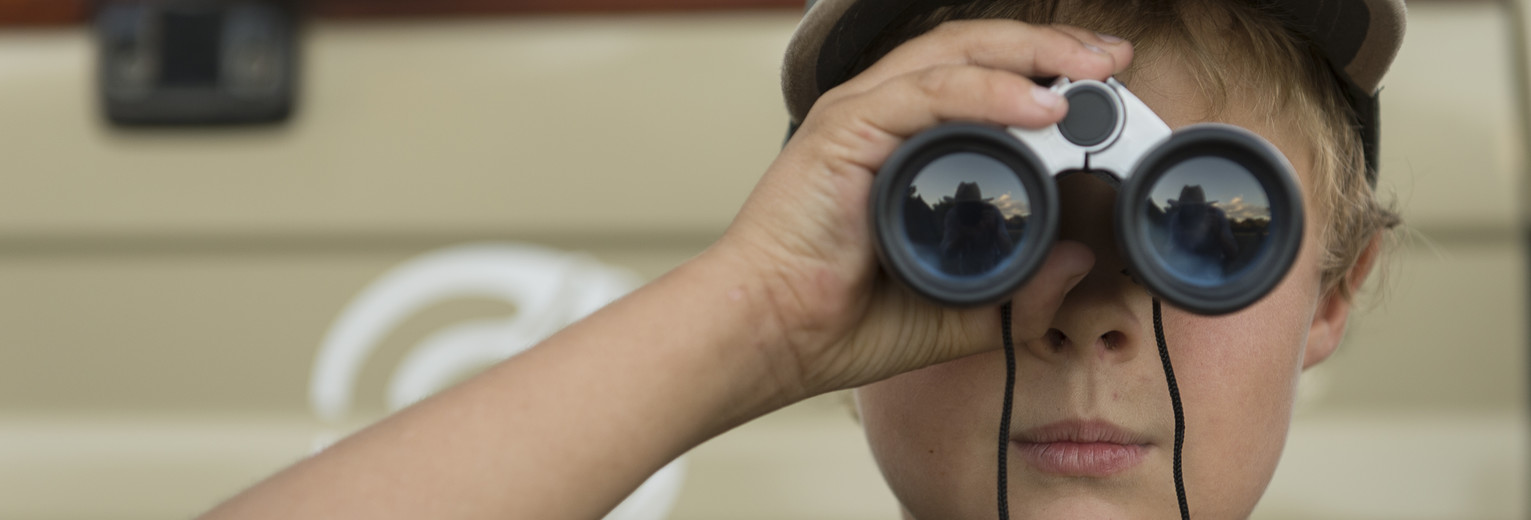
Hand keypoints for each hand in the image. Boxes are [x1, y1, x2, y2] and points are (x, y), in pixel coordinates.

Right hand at [712, 20, 1133, 398]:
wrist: (771, 337)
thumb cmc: (838, 321)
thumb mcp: (956, 310)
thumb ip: (1017, 293)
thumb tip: (1079, 262)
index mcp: (902, 143)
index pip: (982, 80)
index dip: (1045, 71)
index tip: (1104, 86)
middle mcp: (882, 117)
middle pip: (975, 48)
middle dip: (1052, 46)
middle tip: (1112, 60)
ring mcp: (861, 116)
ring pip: (955, 54)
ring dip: (1032, 54)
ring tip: (1091, 69)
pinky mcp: (844, 130)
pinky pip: (928, 93)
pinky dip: (988, 92)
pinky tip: (1039, 104)